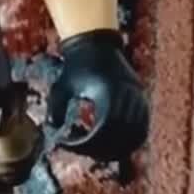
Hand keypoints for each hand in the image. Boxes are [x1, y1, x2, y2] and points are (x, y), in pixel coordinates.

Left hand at [47, 29, 148, 160]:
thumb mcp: (61, 88)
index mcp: (106, 94)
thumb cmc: (75, 65)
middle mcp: (126, 96)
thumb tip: (51, 134)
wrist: (97, 42)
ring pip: (135, 136)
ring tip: (99, 150)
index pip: (101, 132)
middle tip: (85, 152)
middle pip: (120, 138)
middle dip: (101, 150)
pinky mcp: (142, 98)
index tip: (70, 143)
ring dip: (118, 148)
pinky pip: (142, 127)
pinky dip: (130, 140)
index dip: (85, 144)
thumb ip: (56, 112)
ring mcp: (137, 97)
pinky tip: (115, 143)